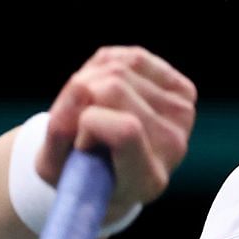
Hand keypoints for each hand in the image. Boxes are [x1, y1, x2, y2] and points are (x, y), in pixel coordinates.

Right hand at [38, 46, 196, 217]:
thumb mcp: (55, 166)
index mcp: (145, 181)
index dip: (90, 124)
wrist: (110, 174)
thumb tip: (80, 87)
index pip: (125, 131)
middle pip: (113, 88)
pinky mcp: (182, 92)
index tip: (81, 144)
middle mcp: (171, 149)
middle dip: (82, 98)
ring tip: (91, 111)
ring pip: (119, 68)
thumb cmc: (79, 173)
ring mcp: (181, 117)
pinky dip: (106, 68)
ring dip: (90, 81)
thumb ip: (60, 132)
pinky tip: (103, 93)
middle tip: (80, 125)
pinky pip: (132, 58)